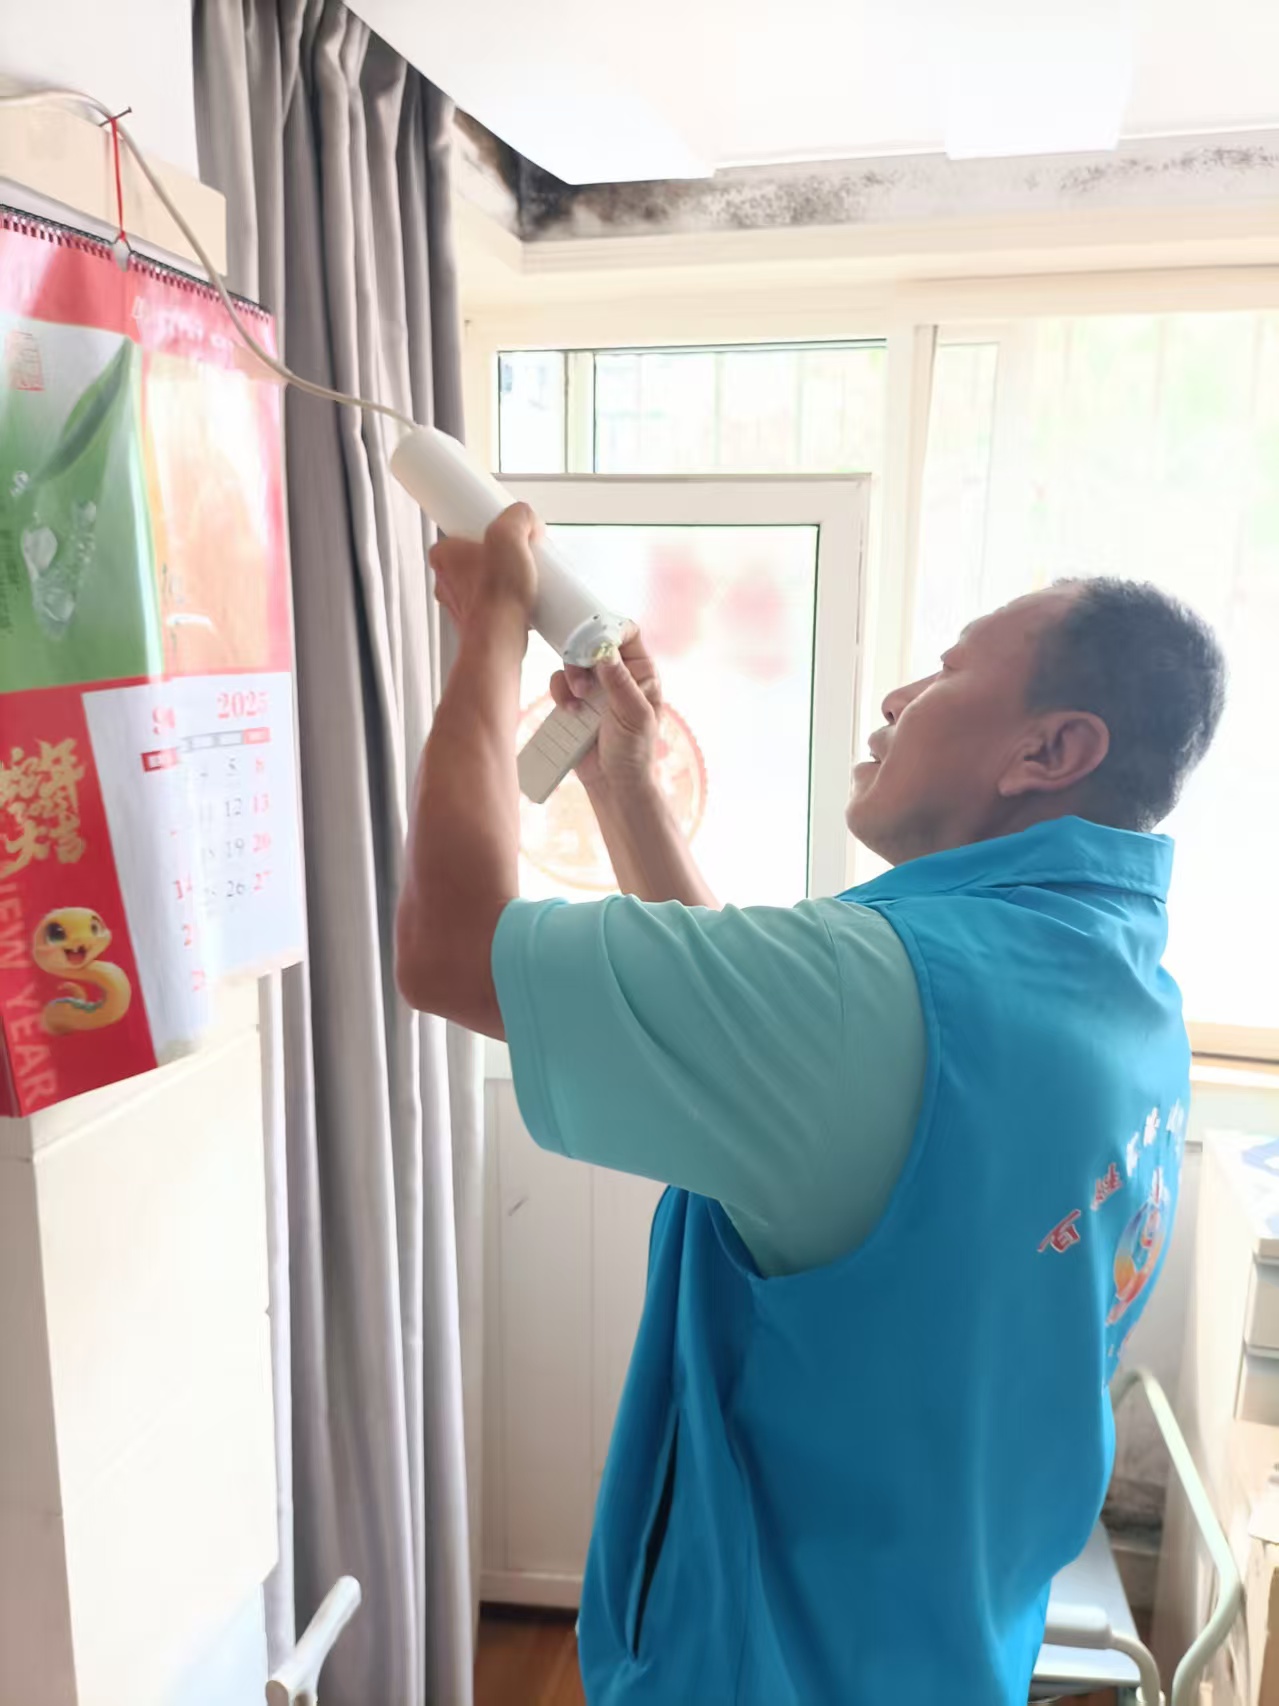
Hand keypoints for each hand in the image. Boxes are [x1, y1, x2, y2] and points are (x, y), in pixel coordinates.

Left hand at [429, 502, 538, 633]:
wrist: (499, 641)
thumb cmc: (496, 595)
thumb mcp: (510, 535)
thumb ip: (518, 516)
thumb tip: (526, 517)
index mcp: (444, 554)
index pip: (465, 532)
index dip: (490, 532)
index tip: (507, 534)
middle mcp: (446, 580)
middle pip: (480, 556)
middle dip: (502, 556)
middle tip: (520, 556)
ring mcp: (461, 604)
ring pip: (487, 581)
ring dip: (507, 580)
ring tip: (526, 579)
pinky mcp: (477, 623)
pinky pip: (496, 604)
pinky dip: (510, 602)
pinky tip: (526, 600)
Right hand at [551, 625, 660, 791]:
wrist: (612, 783)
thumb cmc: (634, 751)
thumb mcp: (633, 715)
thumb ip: (620, 681)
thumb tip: (604, 648)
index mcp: (641, 671)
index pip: (627, 633)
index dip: (609, 629)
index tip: (592, 641)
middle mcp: (618, 674)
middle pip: (593, 642)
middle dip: (581, 657)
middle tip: (581, 680)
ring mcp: (595, 687)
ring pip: (573, 661)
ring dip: (569, 677)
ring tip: (577, 702)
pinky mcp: (575, 701)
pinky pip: (560, 683)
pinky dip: (560, 693)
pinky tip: (570, 711)